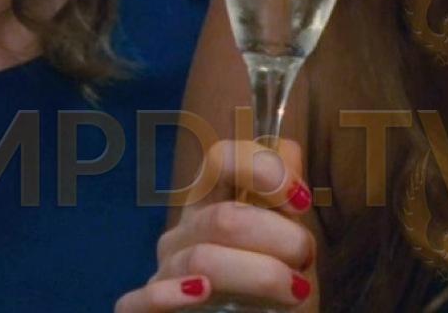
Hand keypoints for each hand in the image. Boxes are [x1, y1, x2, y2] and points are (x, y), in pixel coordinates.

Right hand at [116, 138, 317, 310]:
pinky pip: (141, 299)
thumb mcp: (289, 237)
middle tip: (306, 259)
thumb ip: (285, 194)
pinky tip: (201, 295)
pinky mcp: (146, 310)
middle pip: (224, 218)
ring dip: (262, 274)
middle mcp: (183, 232)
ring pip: (203, 261)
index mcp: (211, 203)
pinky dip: (169, 296)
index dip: (264, 170)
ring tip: (295, 291)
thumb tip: (286, 150)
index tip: (301, 201)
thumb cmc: (274, 284)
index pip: (220, 160)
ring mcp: (164, 272)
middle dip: (280, 237)